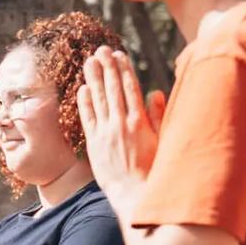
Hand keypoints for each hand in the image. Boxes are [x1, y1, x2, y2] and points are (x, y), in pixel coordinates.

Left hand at [81, 48, 163, 198]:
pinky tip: (82, 88)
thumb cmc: (154, 170)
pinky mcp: (94, 144)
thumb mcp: (162, 141)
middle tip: (100, 49)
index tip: (119, 54)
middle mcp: (121, 124)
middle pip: (112, 89)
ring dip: (94, 78)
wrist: (134, 195)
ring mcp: (106, 134)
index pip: (130, 88)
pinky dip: (85, 103)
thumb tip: (155, 92)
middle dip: (107, 67)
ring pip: (99, 100)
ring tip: (89, 61)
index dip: (124, 70)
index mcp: (140, 122)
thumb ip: (158, 116)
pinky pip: (88, 119)